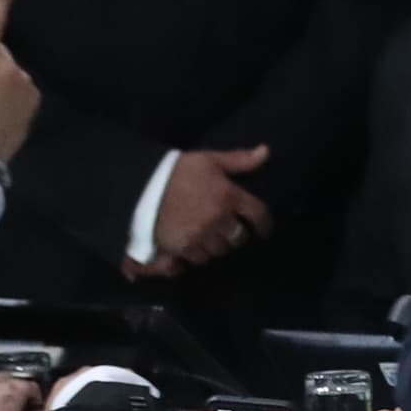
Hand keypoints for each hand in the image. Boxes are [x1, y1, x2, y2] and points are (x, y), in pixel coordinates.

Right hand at [136, 144, 271, 275]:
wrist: (143, 185)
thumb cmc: (179, 170)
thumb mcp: (209, 160)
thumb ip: (239, 160)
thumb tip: (266, 152)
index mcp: (229, 196)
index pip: (258, 214)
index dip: (265, 224)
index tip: (264, 229)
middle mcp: (219, 219)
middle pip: (239, 237)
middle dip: (236, 234)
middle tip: (229, 229)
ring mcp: (201, 235)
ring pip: (220, 250)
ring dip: (218, 244)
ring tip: (210, 237)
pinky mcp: (183, 247)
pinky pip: (199, 258)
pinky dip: (199, 253)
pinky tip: (194, 243)